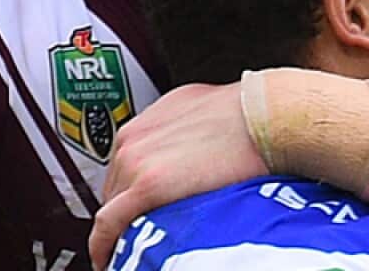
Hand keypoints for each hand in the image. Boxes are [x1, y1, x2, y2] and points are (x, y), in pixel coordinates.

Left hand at [89, 82, 266, 269]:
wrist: (264, 115)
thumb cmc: (245, 112)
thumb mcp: (199, 112)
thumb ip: (180, 133)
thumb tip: (190, 150)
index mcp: (144, 125)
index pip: (124, 169)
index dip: (128, 195)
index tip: (133, 210)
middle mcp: (132, 140)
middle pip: (115, 189)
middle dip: (125, 212)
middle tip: (138, 233)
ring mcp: (135, 162)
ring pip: (113, 208)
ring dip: (121, 227)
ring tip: (134, 247)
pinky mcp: (147, 186)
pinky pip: (110, 224)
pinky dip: (104, 245)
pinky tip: (110, 260)